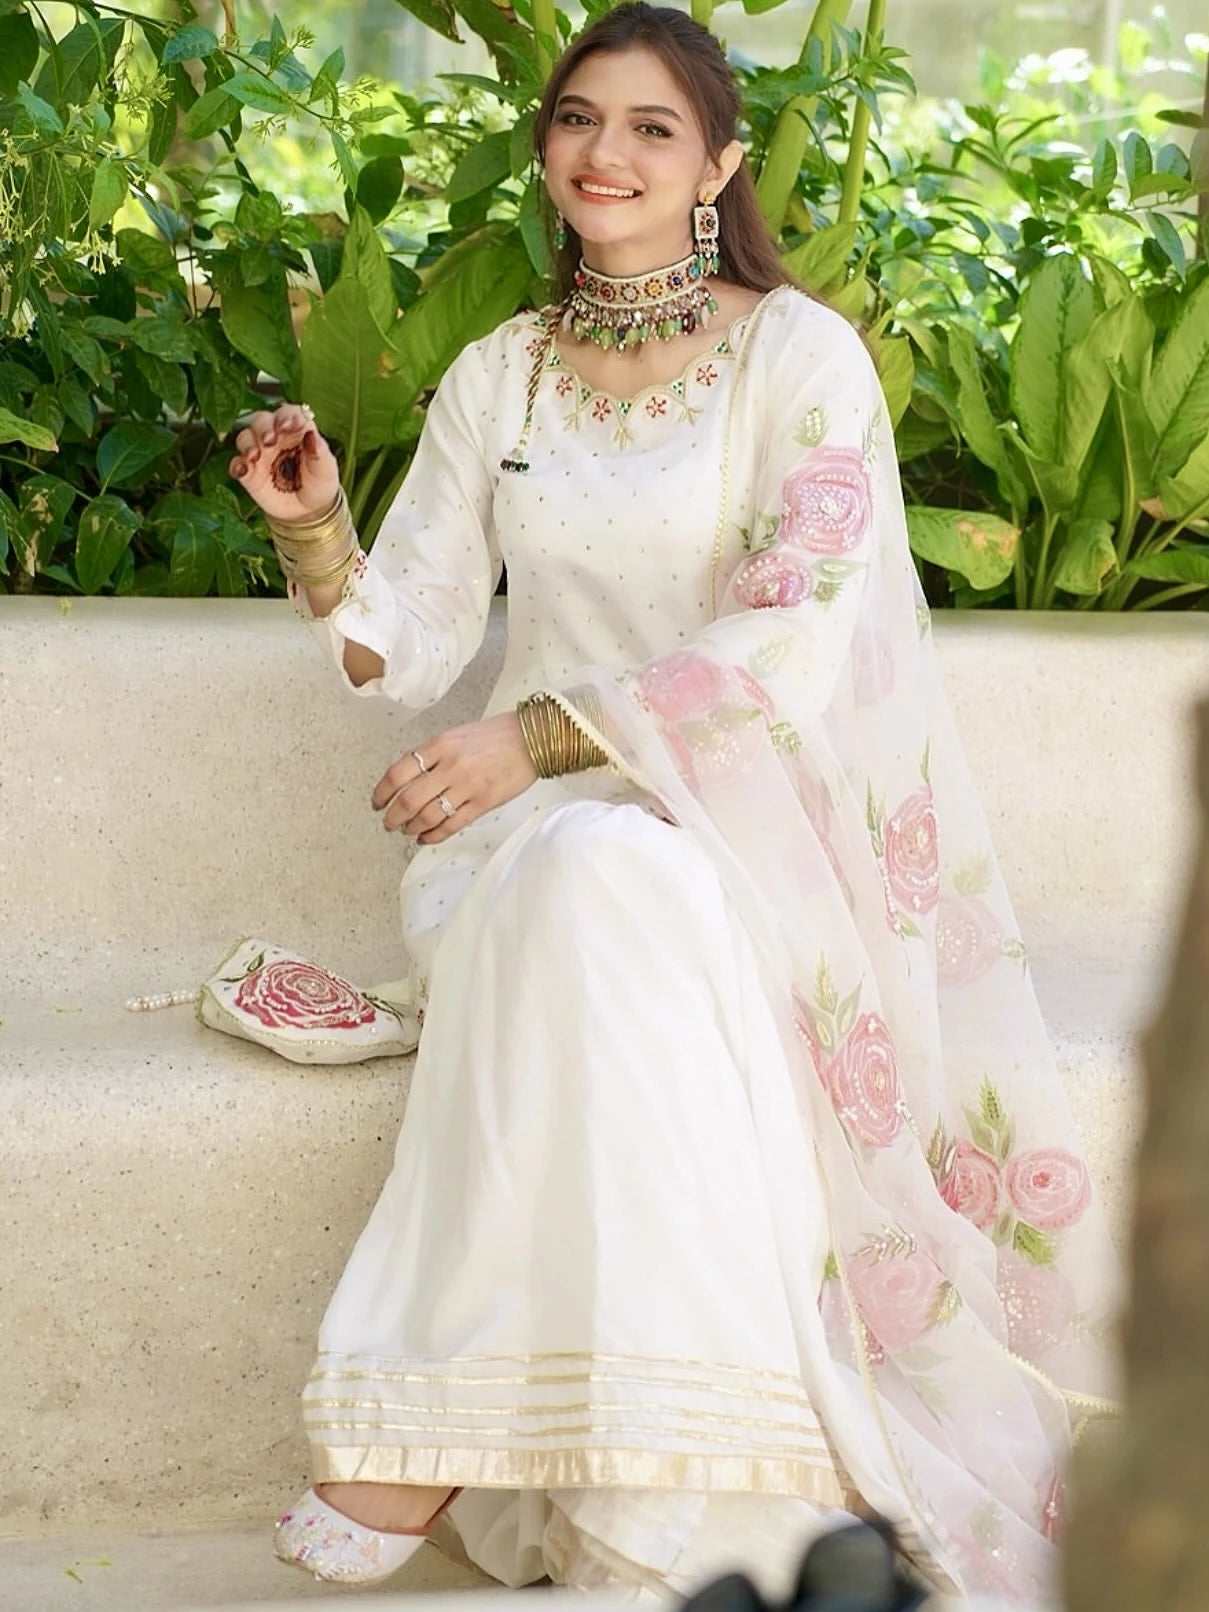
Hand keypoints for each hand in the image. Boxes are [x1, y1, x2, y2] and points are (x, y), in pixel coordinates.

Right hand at [228, 404, 339, 521]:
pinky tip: (241, 470)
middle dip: (263, 427)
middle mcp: (274, 437)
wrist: (309, 511)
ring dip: (247, 443)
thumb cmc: (319, 483)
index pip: (288, 413)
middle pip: (261, 420)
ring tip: (255, 455)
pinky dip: (236, 464)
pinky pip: (236, 463)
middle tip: (269, 440)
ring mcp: (259, 453)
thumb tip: (311, 434)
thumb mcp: (326, 468)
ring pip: (245, 437)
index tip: (288, 424)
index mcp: (295, 430)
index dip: (286, 416)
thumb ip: (319, 450)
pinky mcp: (248, 472)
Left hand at [374, 713, 538, 844]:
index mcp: (440, 745)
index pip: (398, 773)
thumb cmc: (495, 736)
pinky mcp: (483, 803)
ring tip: (408, 831)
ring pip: (428, 816)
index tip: (377, 802)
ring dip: (412, 828)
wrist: (531, 739)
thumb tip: (408, 779)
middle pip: (409, 800)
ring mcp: (467, 786)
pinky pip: (452, 825)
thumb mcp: (456, 735)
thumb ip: (432, 755)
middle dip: (393, 817)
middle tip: (388, 823)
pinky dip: (434, 835)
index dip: (382, 792)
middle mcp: (450, 766)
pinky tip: (426, 838)